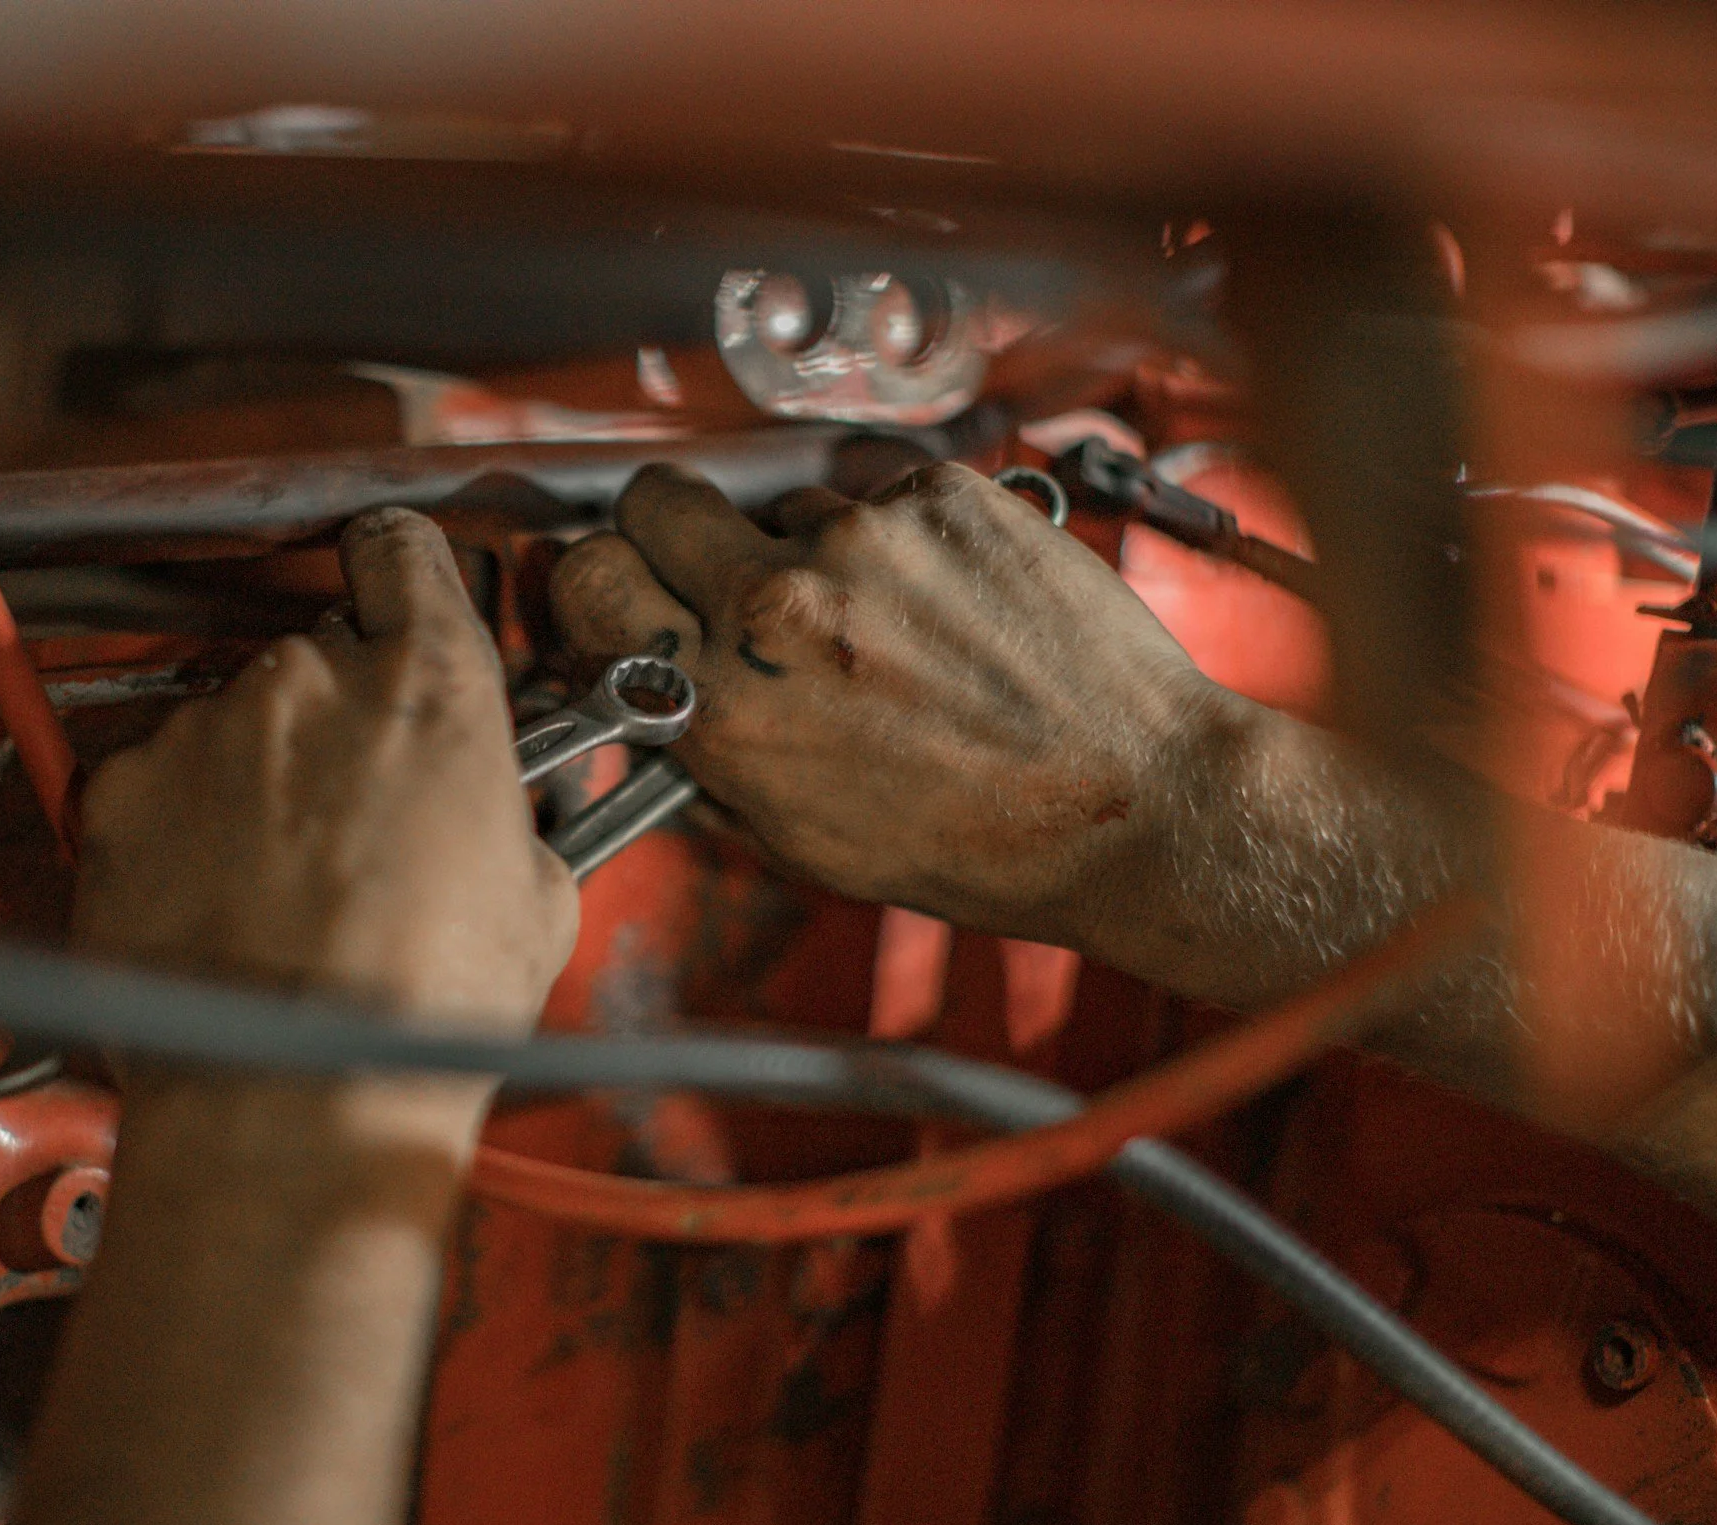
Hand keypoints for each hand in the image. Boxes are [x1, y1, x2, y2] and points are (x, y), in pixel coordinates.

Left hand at [74, 507, 577, 1036]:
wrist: (292, 1095)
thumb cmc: (418, 1011)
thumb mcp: (538, 900)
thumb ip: (510, 813)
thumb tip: (497, 818)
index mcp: (428, 683)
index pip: (403, 551)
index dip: (399, 574)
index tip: (395, 596)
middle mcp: (308, 680)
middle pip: (316, 656)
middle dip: (335, 723)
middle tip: (354, 818)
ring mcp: (204, 730)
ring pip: (232, 725)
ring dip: (254, 781)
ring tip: (280, 887)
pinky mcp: (120, 790)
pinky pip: (153, 782)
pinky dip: (176, 827)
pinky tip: (213, 903)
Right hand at [548, 462, 1240, 942]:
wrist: (1130, 801)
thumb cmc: (979, 839)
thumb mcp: (799, 837)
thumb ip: (707, 753)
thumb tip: (654, 696)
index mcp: (727, 702)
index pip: (586, 578)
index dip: (598, 584)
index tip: (623, 592)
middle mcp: (780, 606)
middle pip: (657, 500)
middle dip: (676, 534)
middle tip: (721, 574)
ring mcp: (864, 537)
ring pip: (783, 502)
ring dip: (809, 549)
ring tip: (885, 624)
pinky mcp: (941, 496)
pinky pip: (877, 492)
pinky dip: (901, 538)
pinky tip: (948, 604)